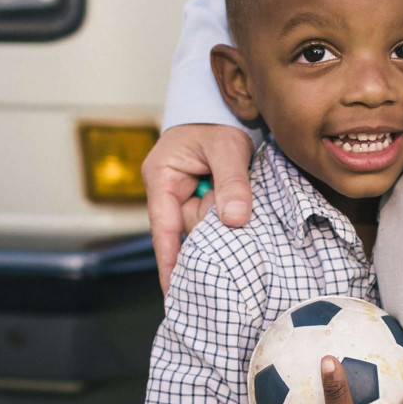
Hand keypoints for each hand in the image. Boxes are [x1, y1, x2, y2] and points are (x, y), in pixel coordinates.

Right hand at [143, 123, 254, 292]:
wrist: (221, 110)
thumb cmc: (217, 123)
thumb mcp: (228, 147)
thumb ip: (232, 182)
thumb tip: (235, 220)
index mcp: (162, 178)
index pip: (164, 230)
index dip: (170, 262)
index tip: (173, 293)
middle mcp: (167, 194)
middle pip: (189, 231)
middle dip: (215, 228)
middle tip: (237, 208)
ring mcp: (182, 200)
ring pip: (205, 228)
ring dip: (225, 221)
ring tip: (241, 201)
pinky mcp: (199, 202)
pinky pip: (213, 222)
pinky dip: (226, 220)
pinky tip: (238, 219)